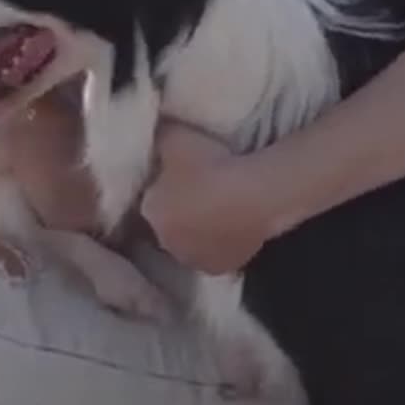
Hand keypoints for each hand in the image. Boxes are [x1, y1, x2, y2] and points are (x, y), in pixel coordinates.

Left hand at [140, 122, 269, 274]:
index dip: (164, 186)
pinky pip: (216, 253)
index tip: (180, 173)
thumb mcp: (176, 136)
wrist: (254, 197)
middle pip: (169, 224)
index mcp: (151, 211)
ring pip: (192, 243)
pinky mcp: (221, 269)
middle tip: (201, 191)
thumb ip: (161, 139)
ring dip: (199, 230)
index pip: (150, 198)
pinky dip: (221, 242)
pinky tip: (233, 224)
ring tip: (220, 208)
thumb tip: (157, 135)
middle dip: (179, 212)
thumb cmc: (211, 165)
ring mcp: (194, 260)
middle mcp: (167, 242)